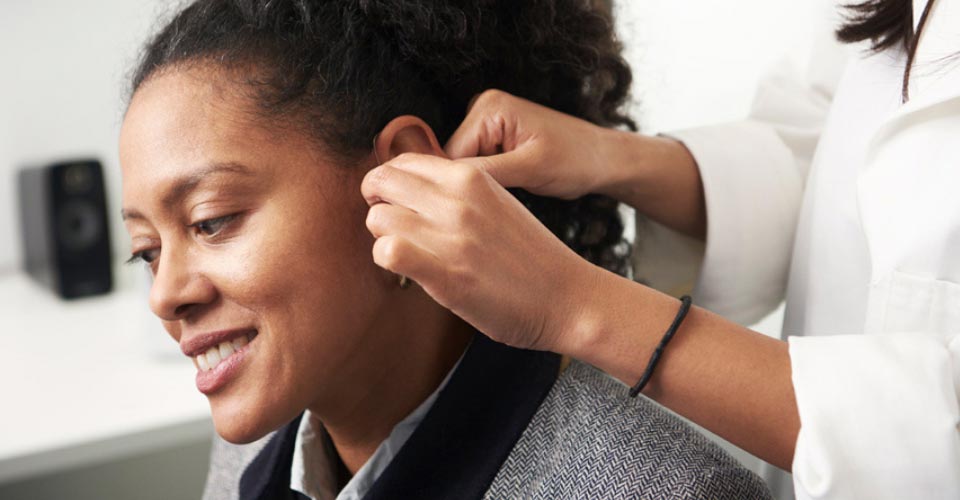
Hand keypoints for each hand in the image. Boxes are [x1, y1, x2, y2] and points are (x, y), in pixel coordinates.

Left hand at [361, 153, 600, 351]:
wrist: (568, 297)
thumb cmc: (532, 256)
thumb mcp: (498, 202)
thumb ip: (459, 191)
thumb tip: (413, 188)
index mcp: (471, 178)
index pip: (403, 162)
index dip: (390, 183)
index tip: (397, 203)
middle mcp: (458, 200)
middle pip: (381, 182)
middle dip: (377, 203)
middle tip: (392, 226)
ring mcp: (451, 236)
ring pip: (377, 218)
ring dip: (383, 237)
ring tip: (406, 252)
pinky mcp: (445, 274)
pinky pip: (387, 252)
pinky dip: (387, 261)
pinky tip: (407, 270)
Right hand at [446, 89, 705, 238]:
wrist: (603, 160)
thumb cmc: (576, 160)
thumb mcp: (530, 168)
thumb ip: (486, 173)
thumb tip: (445, 184)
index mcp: (489, 107)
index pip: (449, 153)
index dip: (455, 186)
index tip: (468, 211)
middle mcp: (482, 108)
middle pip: (451, 160)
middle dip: (466, 186)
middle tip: (491, 206)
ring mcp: (487, 124)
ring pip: (460, 168)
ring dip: (476, 187)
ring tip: (502, 199)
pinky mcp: (494, 139)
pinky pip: (474, 167)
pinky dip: (485, 185)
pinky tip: (502, 195)